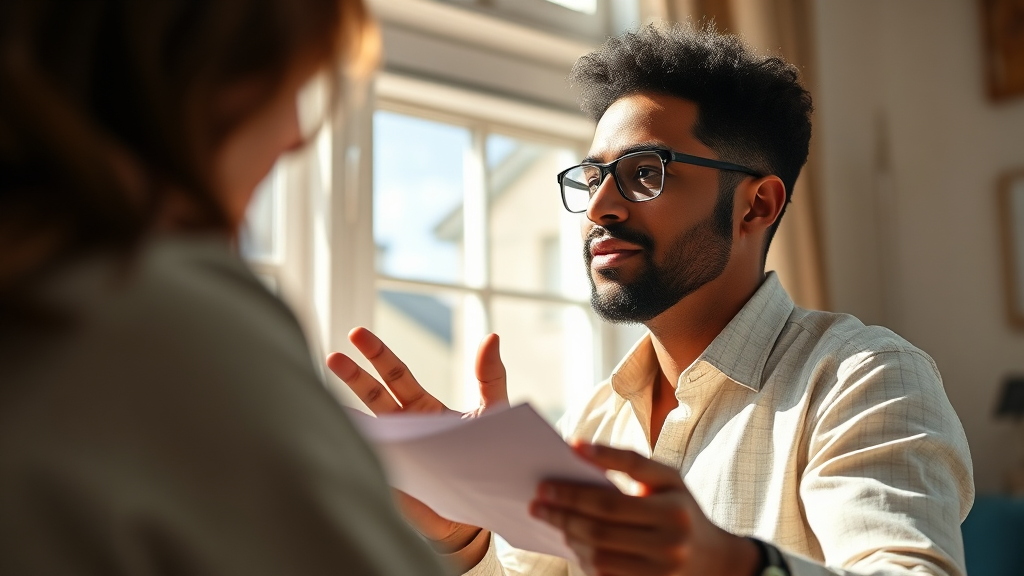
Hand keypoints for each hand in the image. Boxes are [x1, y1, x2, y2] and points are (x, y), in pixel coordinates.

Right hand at [326, 327, 507, 567]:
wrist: (484, 505)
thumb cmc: (486, 454)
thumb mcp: (492, 410)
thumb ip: (490, 375)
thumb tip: (492, 336)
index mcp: (421, 406)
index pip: (393, 374)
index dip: (375, 354)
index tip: (357, 335)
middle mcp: (402, 426)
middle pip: (372, 394)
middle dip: (353, 374)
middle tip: (334, 355)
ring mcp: (396, 452)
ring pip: (367, 428)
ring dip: (345, 412)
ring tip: (320, 403)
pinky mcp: (396, 479)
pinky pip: (371, 462)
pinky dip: (355, 450)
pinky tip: (336, 439)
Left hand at [530, 442, 759, 575]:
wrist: (714, 559)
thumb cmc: (681, 506)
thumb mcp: (666, 477)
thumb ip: (626, 459)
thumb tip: (577, 446)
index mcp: (673, 512)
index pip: (610, 503)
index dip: (574, 494)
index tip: (544, 486)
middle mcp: (669, 546)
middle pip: (599, 532)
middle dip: (562, 516)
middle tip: (536, 503)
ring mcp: (659, 573)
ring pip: (598, 556)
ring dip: (570, 537)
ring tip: (553, 520)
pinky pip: (605, 575)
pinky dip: (583, 558)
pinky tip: (572, 540)